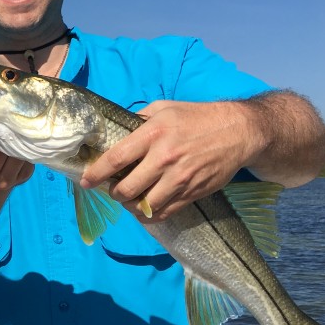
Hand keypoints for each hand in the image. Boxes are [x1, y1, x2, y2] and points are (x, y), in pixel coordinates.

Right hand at [0, 131, 33, 192]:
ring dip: (18, 143)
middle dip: (6, 136)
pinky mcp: (20, 180)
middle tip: (8, 124)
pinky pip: (27, 161)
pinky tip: (22, 144)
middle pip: (0, 153)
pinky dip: (26, 150)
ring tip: (17, 132)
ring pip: (16, 157)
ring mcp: (3, 183)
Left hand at [79, 100, 251, 221]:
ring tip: (130, 200)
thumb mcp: (164, 109)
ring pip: (144, 206)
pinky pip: (165, 212)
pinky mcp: (192, 192)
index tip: (86, 181)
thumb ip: (137, 120)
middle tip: (113, 189)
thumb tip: (115, 132)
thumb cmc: (196, 117)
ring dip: (131, 207)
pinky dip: (150, 215)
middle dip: (114, 193)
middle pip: (127, 189)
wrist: (238, 131)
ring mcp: (179, 178)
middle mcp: (164, 158)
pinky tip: (146, 208)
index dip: (96, 173)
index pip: (116, 159)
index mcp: (152, 133)